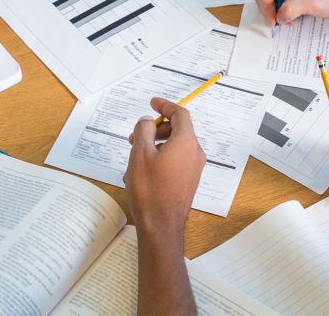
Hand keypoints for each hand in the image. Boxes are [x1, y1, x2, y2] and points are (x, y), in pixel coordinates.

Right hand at [125, 98, 205, 236]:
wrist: (161, 226)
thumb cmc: (150, 190)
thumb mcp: (140, 153)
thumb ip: (144, 130)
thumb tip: (148, 121)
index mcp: (186, 142)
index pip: (180, 114)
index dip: (165, 106)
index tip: (153, 103)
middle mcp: (194, 154)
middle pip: (177, 130)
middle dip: (155, 130)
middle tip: (135, 136)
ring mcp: (193, 169)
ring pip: (174, 147)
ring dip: (155, 146)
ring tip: (134, 159)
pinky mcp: (189, 181)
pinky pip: (175, 162)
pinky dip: (160, 159)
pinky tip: (142, 173)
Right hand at [252, 0, 328, 25]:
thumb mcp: (313, 3)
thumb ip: (292, 9)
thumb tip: (278, 17)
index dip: (265, 6)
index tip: (274, 21)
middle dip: (270, 10)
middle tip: (282, 22)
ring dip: (277, 12)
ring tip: (290, 20)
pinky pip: (278, 1)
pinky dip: (282, 11)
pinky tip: (292, 17)